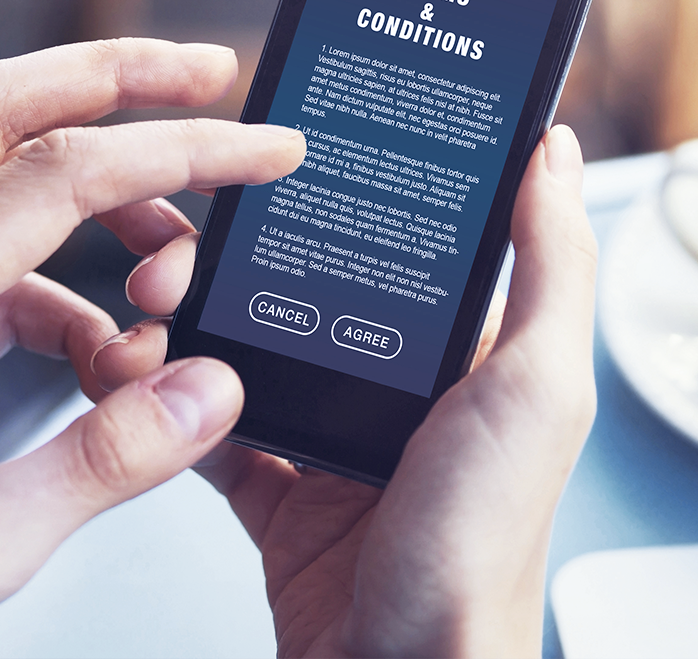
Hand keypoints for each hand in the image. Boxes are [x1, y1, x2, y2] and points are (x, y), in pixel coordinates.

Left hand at [0, 39, 304, 653]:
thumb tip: (210, 392)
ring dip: (107, 197)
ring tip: (172, 268)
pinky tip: (112, 355)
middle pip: (2, 105)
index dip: (185, 148)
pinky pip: (5, 261)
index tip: (268, 151)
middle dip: (122, 77)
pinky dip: (77, 287)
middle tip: (213, 74)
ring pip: (3, 174)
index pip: (67, 170)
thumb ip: (103, 463)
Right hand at [97, 124, 597, 656]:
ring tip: (152, 306)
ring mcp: (342, 436)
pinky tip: (143, 370)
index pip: (406, 240)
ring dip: (196, 318)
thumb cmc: (480, 547)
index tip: (281, 155)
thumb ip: (552, 265)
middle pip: (314, 283)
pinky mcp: (286, 487)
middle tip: (185, 246)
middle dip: (242, 253)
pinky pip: (218, 424)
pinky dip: (174, 398)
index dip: (344, 192)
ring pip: (256, 345)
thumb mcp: (536, 387)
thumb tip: (554, 151)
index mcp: (474, 350)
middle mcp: (409, 386)